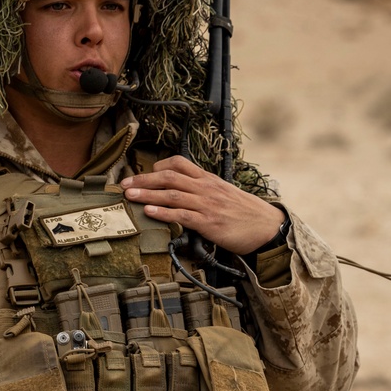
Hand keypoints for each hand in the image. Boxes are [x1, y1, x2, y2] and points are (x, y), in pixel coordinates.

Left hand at [120, 156, 284, 254]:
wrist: (266, 227)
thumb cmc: (245, 214)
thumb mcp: (224, 194)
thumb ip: (204, 192)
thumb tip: (185, 194)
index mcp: (208, 179)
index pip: (179, 163)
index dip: (158, 167)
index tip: (143, 173)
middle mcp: (205, 188)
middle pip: (169, 177)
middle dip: (143, 179)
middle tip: (124, 184)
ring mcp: (206, 205)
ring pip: (171, 194)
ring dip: (147, 194)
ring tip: (128, 195)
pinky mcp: (208, 223)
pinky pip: (181, 215)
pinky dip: (163, 212)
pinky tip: (149, 211)